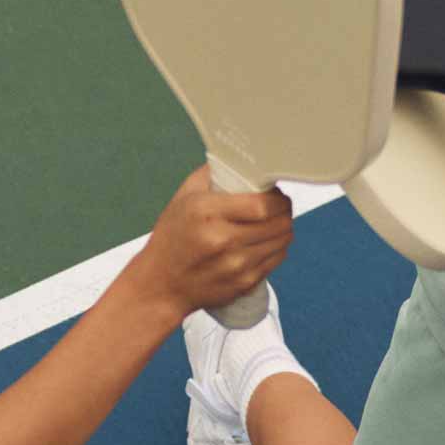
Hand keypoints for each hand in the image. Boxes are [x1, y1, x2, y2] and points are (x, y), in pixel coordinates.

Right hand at [141, 168, 294, 318]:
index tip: (276, 194)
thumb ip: (213, 174)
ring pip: (282, 241)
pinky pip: (276, 260)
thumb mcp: (183, 197)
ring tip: (273, 222)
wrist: (161, 284)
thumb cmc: (172, 238)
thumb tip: (242, 160)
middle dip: (284, 211)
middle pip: (278, 223)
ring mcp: (235, 265)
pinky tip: (266, 241)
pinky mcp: (243, 283)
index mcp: (206, 212)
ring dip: (284, 229)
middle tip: (278, 206)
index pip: (262, 205)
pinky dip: (277, 248)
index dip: (277, 198)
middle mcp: (222, 240)